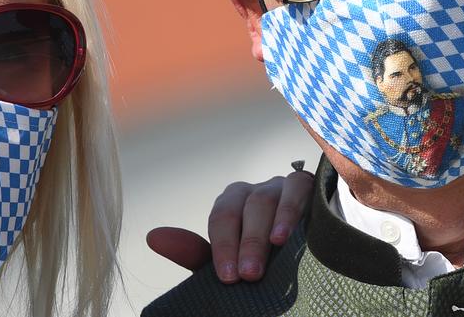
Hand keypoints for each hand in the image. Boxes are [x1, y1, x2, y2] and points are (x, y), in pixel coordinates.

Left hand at [146, 168, 313, 283]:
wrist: (311, 261)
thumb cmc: (264, 260)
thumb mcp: (229, 261)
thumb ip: (194, 252)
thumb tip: (152, 237)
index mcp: (232, 204)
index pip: (221, 217)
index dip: (223, 246)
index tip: (228, 277)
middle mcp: (255, 191)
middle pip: (246, 207)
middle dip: (246, 242)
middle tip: (249, 275)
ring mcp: (282, 187)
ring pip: (269, 198)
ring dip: (268, 227)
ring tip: (273, 250)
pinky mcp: (309, 188)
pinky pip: (299, 188)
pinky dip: (292, 209)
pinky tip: (289, 233)